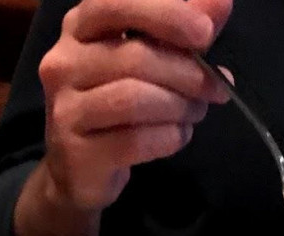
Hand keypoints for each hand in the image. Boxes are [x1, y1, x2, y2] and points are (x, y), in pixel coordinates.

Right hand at [39, 0, 232, 211]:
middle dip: (187, 73)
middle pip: (134, 58)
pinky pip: (135, 140)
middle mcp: (62, 62)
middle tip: (215, 89)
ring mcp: (64, 109)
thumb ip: (179, 30)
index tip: (205, 33)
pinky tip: (177, 136)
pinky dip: (168, 138)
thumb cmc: (116, 104)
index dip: (165, 13)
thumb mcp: (148, 58)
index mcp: (79, 27)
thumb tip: (221, 3)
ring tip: (195, 113)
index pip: (117, 3)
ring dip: (179, 107)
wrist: (80, 170)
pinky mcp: (77, 153)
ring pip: (135, 100)